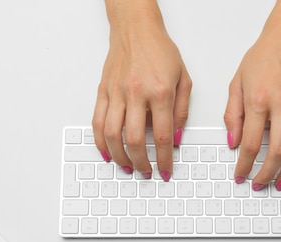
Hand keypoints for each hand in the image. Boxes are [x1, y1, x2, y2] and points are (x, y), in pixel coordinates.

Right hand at [92, 0, 191, 180]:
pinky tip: (107, 152)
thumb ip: (182, 111)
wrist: (136, 29)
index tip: (165, 171)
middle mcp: (136, 93)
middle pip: (134, 139)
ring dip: (119, 156)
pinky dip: (100, 141)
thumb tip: (176, 138)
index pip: (162, 136)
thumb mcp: (183, 79)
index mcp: (160, 92)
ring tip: (127, 166)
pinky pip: (97, 121)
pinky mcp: (103, 91)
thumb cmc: (160, 51)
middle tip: (146, 172)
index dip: (163, 159)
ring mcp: (116, 92)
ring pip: (112, 134)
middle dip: (141, 162)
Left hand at [224, 0, 280, 190]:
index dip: (245, 164)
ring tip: (279, 183)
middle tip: (258, 184)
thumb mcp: (236, 83)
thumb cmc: (263, 57)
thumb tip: (232, 142)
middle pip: (277, 151)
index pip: (252, 142)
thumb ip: (232, 115)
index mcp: (260, 99)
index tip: (241, 175)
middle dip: (267, 173)